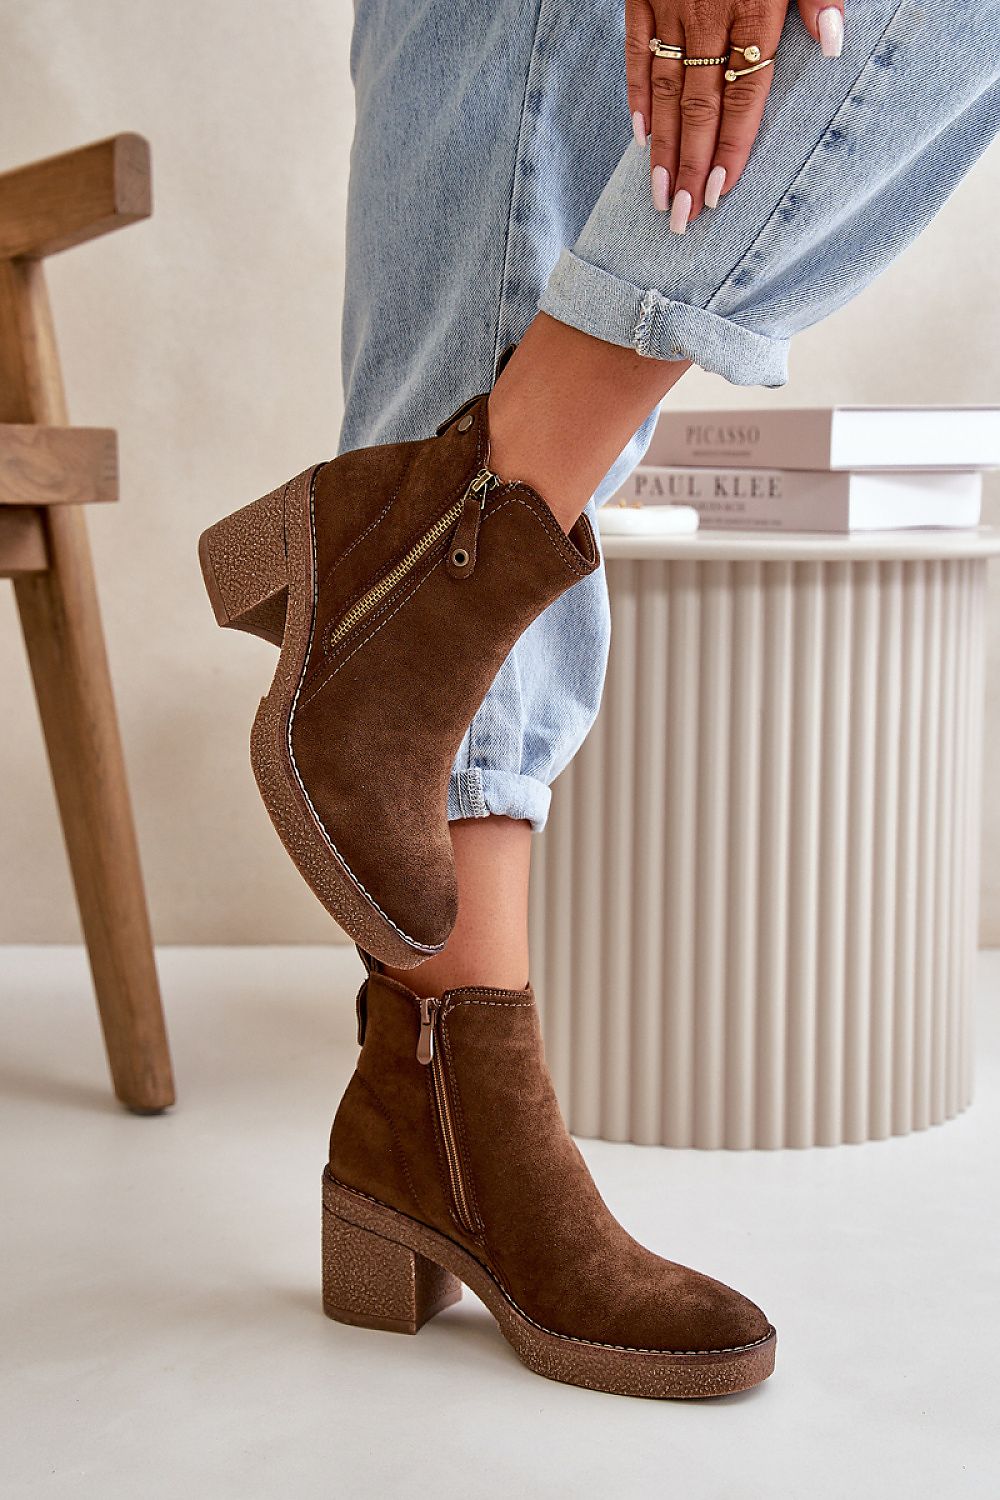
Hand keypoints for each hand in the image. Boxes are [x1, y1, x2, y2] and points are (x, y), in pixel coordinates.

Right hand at [625, 1, 845, 229]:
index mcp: (754, 7)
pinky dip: (637, 97)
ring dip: (662, 148)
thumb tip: (833, 44)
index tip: (719, 193)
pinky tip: (641, 140)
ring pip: (665, 91)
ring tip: (660, 194)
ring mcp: (672, 6)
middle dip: (690, 167)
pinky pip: (637, 53)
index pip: (744, 95)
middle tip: (683, 214)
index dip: (731, 146)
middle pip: (699, 107)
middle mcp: (708, 15)